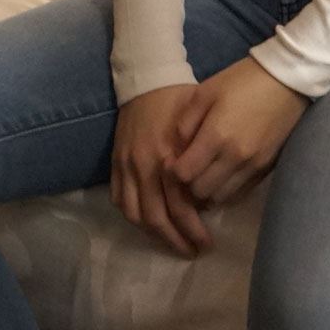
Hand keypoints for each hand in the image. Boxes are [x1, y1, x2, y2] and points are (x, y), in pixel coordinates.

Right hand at [111, 84, 214, 258]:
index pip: (180, 207)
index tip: (207, 242)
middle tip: (192, 250)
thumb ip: (204, 157)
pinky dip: (132, 216)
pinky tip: (148, 222)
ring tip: (171, 241)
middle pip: (157, 218)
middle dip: (175, 240)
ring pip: (135, 215)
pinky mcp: (115, 163)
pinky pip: (118, 200)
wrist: (146, 79)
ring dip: (153, 234)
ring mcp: (126, 166)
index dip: (193, 230)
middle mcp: (145, 166)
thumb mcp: (200, 124)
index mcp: (169, 157)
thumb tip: (214, 192)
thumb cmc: (179, 99)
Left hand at [166, 56, 309, 209]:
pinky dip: (226, 191)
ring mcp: (253, 166)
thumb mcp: (204, 92)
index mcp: (216, 136)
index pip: (184, 174)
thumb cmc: (240, 81)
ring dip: (207, 191)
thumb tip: (176, 151)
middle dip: (188, 185)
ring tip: (203, 176)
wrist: (286, 80)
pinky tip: (222, 176)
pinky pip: (240, 193)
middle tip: (186, 171)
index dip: (173, 172)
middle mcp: (234, 157)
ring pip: (220, 197)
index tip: (172, 163)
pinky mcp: (266, 169)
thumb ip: (185, 123)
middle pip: (200, 191)